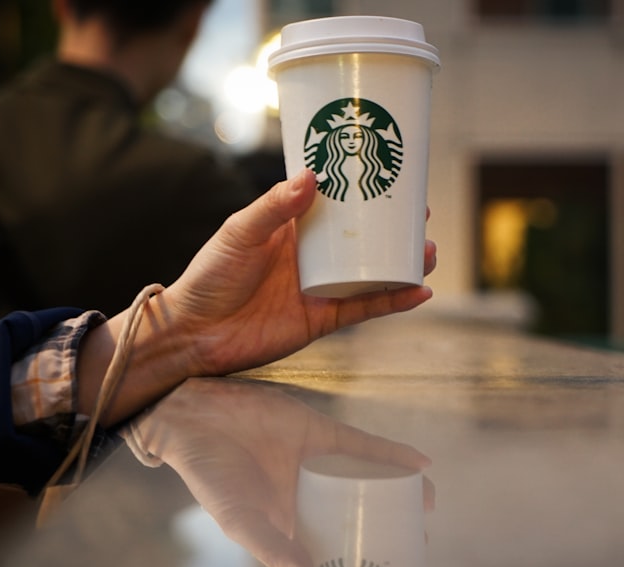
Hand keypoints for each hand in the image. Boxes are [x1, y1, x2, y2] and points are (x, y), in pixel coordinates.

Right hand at [122, 377, 434, 566]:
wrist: (194, 419)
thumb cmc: (210, 475)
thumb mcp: (239, 521)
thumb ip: (272, 548)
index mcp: (292, 519)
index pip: (335, 542)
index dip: (360, 555)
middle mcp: (312, 491)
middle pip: (360, 509)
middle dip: (388, 523)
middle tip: (419, 541)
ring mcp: (320, 460)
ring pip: (369, 476)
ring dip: (399, 489)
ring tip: (429, 506)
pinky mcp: (321, 430)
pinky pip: (365, 444)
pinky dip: (392, 453)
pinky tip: (420, 464)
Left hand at [167, 167, 435, 376]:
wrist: (194, 333)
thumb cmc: (209, 277)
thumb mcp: (238, 233)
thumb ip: (274, 208)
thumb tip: (312, 178)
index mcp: (292, 229)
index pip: (335, 205)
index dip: (363, 192)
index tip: (391, 176)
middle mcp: (311, 257)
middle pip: (363, 240)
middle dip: (394, 229)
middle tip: (422, 215)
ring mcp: (320, 288)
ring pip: (372, 274)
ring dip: (403, 265)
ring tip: (429, 252)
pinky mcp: (323, 319)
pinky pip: (366, 309)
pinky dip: (393, 301)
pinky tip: (419, 292)